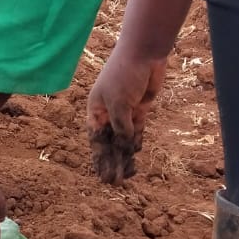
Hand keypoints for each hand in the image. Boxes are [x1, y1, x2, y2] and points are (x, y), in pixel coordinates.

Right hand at [88, 47, 165, 184]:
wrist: (143, 55)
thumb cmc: (123, 75)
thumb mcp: (119, 103)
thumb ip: (121, 127)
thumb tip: (126, 147)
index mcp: (96, 112)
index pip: (96, 141)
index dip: (99, 160)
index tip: (101, 176)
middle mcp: (108, 114)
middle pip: (109, 144)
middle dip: (112, 163)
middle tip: (115, 183)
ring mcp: (125, 112)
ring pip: (124, 140)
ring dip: (125, 157)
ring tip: (128, 175)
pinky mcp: (140, 109)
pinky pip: (137, 131)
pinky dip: (136, 143)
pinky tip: (134, 155)